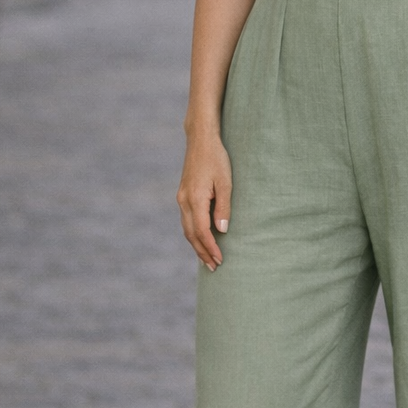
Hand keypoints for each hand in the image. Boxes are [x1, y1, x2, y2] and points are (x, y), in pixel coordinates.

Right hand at [177, 134, 232, 270]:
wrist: (200, 140)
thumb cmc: (216, 158)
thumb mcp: (225, 182)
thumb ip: (223, 207)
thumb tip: (222, 230)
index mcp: (194, 198)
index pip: (201, 231)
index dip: (210, 247)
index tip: (219, 260)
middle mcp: (184, 201)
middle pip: (191, 234)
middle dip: (202, 252)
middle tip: (213, 267)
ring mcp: (181, 198)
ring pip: (186, 229)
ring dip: (196, 245)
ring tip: (207, 260)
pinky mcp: (183, 195)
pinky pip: (186, 220)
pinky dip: (193, 234)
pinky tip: (201, 240)